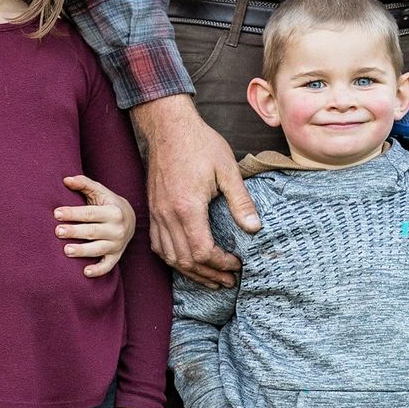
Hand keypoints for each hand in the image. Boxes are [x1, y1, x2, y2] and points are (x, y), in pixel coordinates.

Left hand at [55, 174, 134, 277]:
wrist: (131, 219)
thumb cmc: (108, 203)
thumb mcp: (100, 191)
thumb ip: (83, 183)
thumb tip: (65, 179)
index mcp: (113, 211)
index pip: (90, 213)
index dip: (73, 213)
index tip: (56, 213)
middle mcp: (117, 228)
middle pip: (93, 231)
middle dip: (75, 231)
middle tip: (57, 232)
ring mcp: (117, 244)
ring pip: (99, 249)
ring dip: (83, 251)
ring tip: (66, 250)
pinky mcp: (117, 256)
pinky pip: (108, 265)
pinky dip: (99, 270)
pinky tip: (86, 272)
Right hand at [133, 95, 252, 287]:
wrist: (168, 127)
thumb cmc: (200, 144)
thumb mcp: (227, 169)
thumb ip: (241, 201)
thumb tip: (255, 229)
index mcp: (187, 207)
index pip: (202, 251)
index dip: (221, 264)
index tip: (238, 264)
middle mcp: (168, 214)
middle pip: (185, 260)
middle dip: (209, 274)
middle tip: (229, 281)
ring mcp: (157, 213)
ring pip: (169, 256)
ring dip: (190, 272)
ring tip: (211, 279)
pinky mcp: (153, 209)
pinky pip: (158, 244)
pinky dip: (173, 259)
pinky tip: (186, 261)